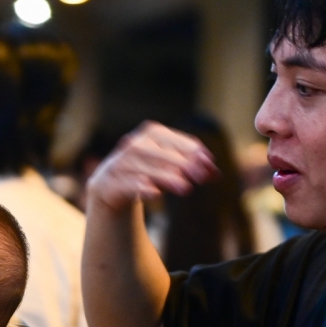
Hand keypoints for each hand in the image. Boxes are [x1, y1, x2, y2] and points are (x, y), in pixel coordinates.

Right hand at [86, 121, 216, 213]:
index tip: (211, 168)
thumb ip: (191, 167)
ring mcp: (120, 163)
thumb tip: (215, 173)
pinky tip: (156, 194)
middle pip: (162, 154)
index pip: (176, 141)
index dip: (195, 154)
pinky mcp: (109, 183)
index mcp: (151, 133)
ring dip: (166, 177)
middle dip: (184, 165)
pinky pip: (127, 184)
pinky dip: (141, 188)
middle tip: (202, 178)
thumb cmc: (146, 172)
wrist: (110, 186)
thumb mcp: (169, 166)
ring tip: (185, 189)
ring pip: (145, 168)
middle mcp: (134, 144)